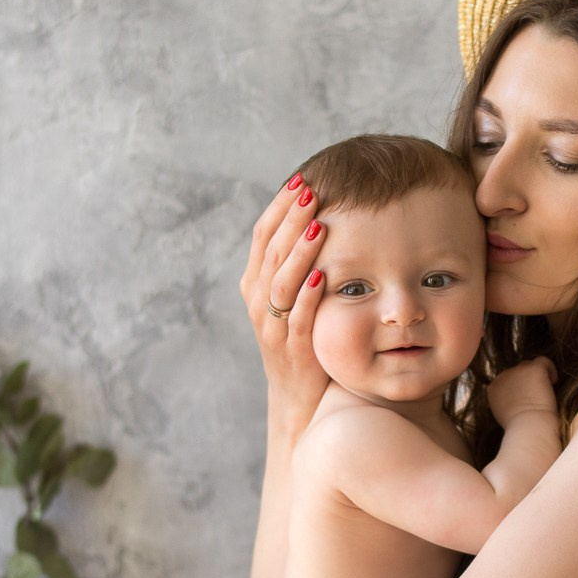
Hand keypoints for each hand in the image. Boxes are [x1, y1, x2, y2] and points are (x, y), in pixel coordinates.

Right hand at [240, 176, 330, 428]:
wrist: (299, 398)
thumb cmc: (303, 339)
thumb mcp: (294, 298)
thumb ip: (298, 263)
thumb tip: (320, 214)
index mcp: (255, 283)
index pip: (262, 236)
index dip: (279, 207)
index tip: (300, 180)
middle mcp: (257, 302)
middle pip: (271, 252)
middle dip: (290, 219)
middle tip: (310, 191)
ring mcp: (272, 328)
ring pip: (281, 283)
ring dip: (299, 252)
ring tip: (317, 225)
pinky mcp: (292, 350)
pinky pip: (297, 319)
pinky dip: (308, 296)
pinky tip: (323, 275)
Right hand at [487, 357, 558, 427]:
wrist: (529, 428)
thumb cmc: (521, 429)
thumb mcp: (505, 416)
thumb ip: (507, 402)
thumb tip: (518, 397)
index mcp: (493, 388)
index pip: (507, 380)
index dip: (519, 387)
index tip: (528, 400)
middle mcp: (502, 376)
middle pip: (518, 371)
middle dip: (528, 381)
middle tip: (538, 396)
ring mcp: (517, 370)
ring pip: (530, 365)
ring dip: (538, 377)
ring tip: (545, 392)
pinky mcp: (533, 368)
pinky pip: (544, 361)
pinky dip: (551, 370)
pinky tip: (554, 383)